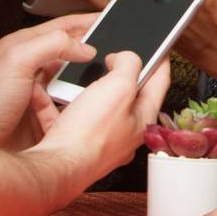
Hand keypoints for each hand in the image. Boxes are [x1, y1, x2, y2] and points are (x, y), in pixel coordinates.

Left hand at [0, 14, 101, 149]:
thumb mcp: (16, 61)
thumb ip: (51, 44)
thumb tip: (84, 46)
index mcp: (24, 47)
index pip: (63, 27)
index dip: (87, 22)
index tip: (111, 19)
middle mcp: (33, 68)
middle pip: (71, 53)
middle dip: (93, 54)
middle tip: (116, 55)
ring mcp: (40, 93)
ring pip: (74, 81)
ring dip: (87, 83)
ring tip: (105, 83)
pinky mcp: (45, 115)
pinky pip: (71, 106)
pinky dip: (81, 106)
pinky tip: (89, 108)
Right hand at [33, 52, 170, 182]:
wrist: (57, 167)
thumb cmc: (90, 134)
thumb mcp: (119, 87)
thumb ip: (129, 65)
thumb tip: (125, 58)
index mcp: (143, 119)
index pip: (160, 83)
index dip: (161, 61)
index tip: (160, 48)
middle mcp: (125, 132)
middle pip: (130, 94)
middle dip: (123, 74)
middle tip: (116, 57)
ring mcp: (102, 140)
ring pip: (101, 105)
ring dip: (92, 88)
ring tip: (85, 75)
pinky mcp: (78, 144)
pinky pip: (74, 116)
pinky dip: (66, 102)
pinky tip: (55, 94)